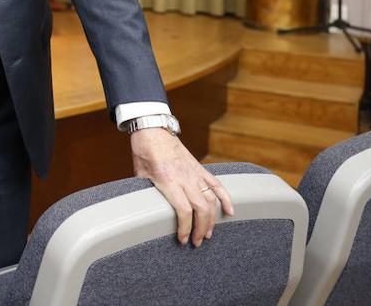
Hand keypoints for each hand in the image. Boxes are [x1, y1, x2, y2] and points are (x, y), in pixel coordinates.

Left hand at [130, 128, 234, 246]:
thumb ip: (146, 191)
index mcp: (168, 181)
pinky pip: (217, 184)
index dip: (185, 228)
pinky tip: (230, 212)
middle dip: (201, 229)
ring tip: (209, 233)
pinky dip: (226, 198)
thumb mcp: (140, 174)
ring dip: (212, 219)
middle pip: (200, 209)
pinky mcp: (200, 168)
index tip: (183, 239)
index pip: (183, 210)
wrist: (153, 129)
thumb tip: (145, 206)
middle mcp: (185, 178)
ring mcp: (195, 173)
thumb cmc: (144, 151)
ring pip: (211, 200)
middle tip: (198, 242)